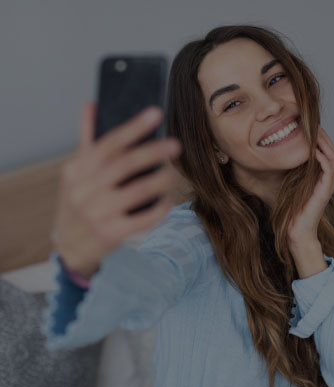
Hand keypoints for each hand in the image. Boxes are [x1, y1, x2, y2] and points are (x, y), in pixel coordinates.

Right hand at [52, 102, 181, 278]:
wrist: (70, 246)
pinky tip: (167, 201)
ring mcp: (98, 214)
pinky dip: (159, 209)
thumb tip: (91, 105)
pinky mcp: (111, 234)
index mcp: (77, 170)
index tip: (155, 113)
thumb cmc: (78, 203)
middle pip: (125, 165)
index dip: (133, 127)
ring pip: (138, 191)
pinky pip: (143, 219)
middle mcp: (85, 190)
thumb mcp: (76, 174)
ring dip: (161, 180)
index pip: (108, 143)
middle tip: (175, 144)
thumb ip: (87, 141)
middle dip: (153, 152)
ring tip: (174, 173)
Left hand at [288, 125, 333, 244]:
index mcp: (319, 177)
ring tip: (316, 132)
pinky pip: (329, 171)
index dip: (319, 138)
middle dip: (323, 136)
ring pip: (333, 158)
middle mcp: (326, 179)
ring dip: (325, 144)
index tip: (308, 126)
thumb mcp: (290, 185)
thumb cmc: (291, 210)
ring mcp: (327, 185)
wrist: (296, 230)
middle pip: (331, 151)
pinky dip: (323, 159)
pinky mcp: (325, 192)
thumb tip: (282, 157)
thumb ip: (292, 172)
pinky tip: (315, 151)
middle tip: (314, 123)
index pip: (324, 151)